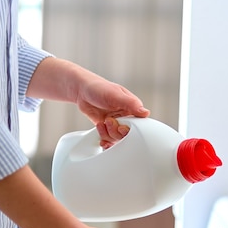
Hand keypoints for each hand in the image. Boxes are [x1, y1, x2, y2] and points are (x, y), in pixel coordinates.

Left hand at [26, 58, 149, 147]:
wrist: (81, 91)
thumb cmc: (99, 88)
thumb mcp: (115, 95)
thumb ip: (131, 104)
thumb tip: (145, 113)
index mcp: (132, 107)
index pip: (138, 124)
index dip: (129, 129)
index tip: (121, 126)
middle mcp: (125, 116)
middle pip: (127, 134)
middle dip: (115, 131)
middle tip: (108, 121)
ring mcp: (116, 122)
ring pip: (117, 138)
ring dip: (108, 134)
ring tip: (101, 123)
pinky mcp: (107, 127)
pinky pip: (109, 139)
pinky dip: (104, 140)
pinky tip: (101, 136)